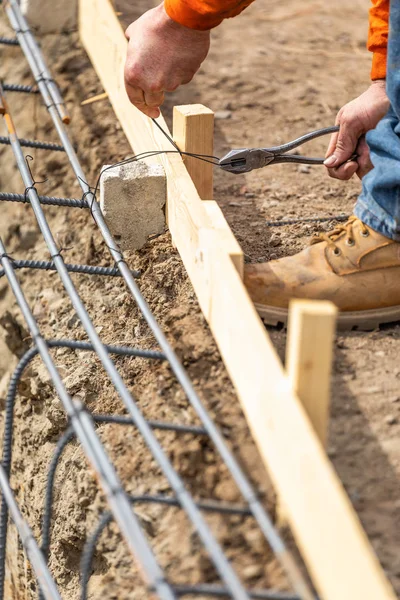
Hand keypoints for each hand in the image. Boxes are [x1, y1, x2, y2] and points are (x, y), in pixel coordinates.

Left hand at [124, 3, 210, 117]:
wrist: (182, 19)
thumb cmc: (156, 24)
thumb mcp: (134, 34)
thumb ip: (132, 50)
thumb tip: (133, 51)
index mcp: (133, 75)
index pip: (136, 99)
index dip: (142, 107)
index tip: (151, 113)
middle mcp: (151, 84)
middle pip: (154, 100)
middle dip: (155, 98)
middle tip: (159, 94)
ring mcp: (171, 83)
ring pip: (170, 86)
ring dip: (169, 76)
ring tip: (170, 53)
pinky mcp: (186, 78)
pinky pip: (183, 77)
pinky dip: (181, 69)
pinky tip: (181, 53)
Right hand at [324, 80, 388, 179]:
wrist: (393, 96)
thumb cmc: (371, 104)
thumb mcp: (351, 120)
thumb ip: (341, 143)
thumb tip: (328, 164)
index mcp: (340, 141)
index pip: (331, 164)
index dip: (338, 169)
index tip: (353, 163)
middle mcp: (352, 149)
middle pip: (345, 171)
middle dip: (355, 167)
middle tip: (365, 155)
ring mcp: (365, 152)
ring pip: (361, 171)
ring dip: (369, 163)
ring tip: (377, 146)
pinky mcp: (378, 155)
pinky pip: (374, 168)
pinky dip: (378, 163)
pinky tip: (383, 150)